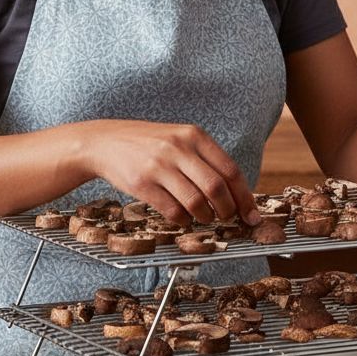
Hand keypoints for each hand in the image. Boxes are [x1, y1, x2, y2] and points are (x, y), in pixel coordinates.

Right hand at [78, 119, 259, 226]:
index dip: (244, 196)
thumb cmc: (149, 143)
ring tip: (204, 218)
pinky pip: (172, 211)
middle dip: (227, 210)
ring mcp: (159, 165)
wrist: (105, 141)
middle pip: (216, 187)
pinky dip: (183, 220)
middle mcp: (179, 148)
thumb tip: (235, 191)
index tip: (251, 213)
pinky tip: (183, 218)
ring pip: (196, 202)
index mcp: (194, 135)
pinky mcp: (142, 183)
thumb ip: (205, 158)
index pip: (230, 169)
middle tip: (227, 219)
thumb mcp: (179, 138)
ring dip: (205, 217)